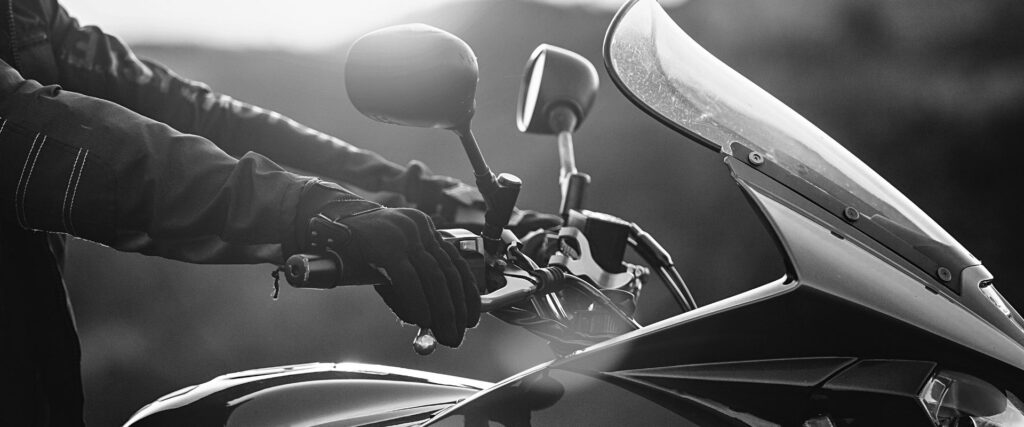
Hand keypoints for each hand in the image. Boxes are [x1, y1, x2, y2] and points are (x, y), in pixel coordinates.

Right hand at [296, 183, 479, 346]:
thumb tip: (427, 320)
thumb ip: (410, 284)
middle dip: (456, 309)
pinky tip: (423, 319)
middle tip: (456, 335)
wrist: (326, 222)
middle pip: (447, 272)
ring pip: (433, 276)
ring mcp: (404, 233)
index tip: (472, 318)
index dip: (468, 293)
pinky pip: (408, 277)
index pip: (456, 262)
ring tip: (445, 333)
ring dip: (442, 310)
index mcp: (426, 229)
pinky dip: (418, 301)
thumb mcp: (390, 261)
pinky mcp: (386, 243)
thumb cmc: (358, 247)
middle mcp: (420, 227)